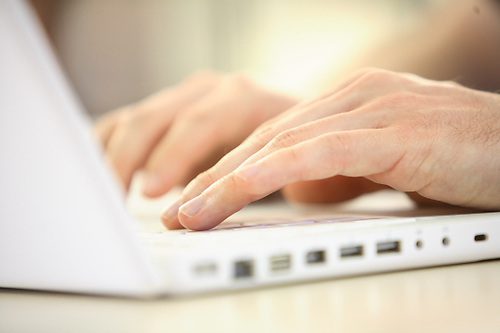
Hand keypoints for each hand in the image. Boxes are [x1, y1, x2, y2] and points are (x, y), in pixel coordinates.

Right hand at [94, 71, 295, 196]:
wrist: (285, 122)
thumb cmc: (290, 147)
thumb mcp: (291, 162)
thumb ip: (276, 179)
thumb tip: (262, 202)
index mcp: (242, 98)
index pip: (201, 122)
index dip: (173, 156)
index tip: (150, 192)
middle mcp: (208, 91)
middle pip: (155, 118)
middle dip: (130, 159)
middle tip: (116, 200)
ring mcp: (182, 98)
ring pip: (133, 120)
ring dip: (112, 157)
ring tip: (105, 195)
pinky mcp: (163, 111)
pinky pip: (123, 123)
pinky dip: (106, 148)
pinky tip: (100, 175)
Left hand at [163, 68, 499, 229]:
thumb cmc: (456, 158)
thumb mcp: (382, 169)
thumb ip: (337, 175)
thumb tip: (294, 193)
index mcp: (347, 103)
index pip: (273, 137)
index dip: (228, 170)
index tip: (195, 200)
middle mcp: (351, 97)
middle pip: (265, 138)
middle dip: (215, 177)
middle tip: (176, 211)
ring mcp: (370, 109)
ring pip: (282, 145)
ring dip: (229, 181)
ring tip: (190, 215)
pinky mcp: (390, 131)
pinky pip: (317, 152)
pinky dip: (271, 173)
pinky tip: (235, 190)